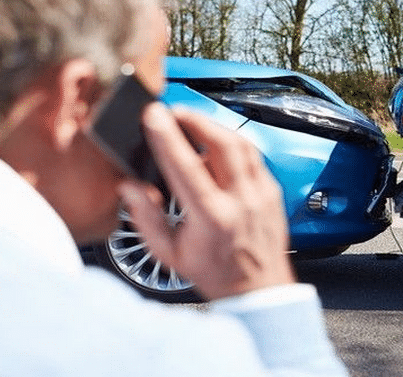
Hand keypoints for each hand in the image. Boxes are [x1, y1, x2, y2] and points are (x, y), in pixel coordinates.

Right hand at [118, 103, 294, 299]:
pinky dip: (233, 144)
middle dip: (195, 119)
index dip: (168, 137)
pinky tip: (217, 146)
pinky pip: (254, 156)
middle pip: (222, 143)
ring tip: (193, 123)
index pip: (187, 166)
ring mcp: (262, 194)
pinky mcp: (273, 191)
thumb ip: (146, 218)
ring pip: (242, 144)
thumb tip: (130, 187)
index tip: (153, 115)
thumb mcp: (170, 254)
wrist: (258, 290)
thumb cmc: (215, 273)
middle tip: (174, 112)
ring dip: (215, 127)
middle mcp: (242, 201)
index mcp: (212, 218)